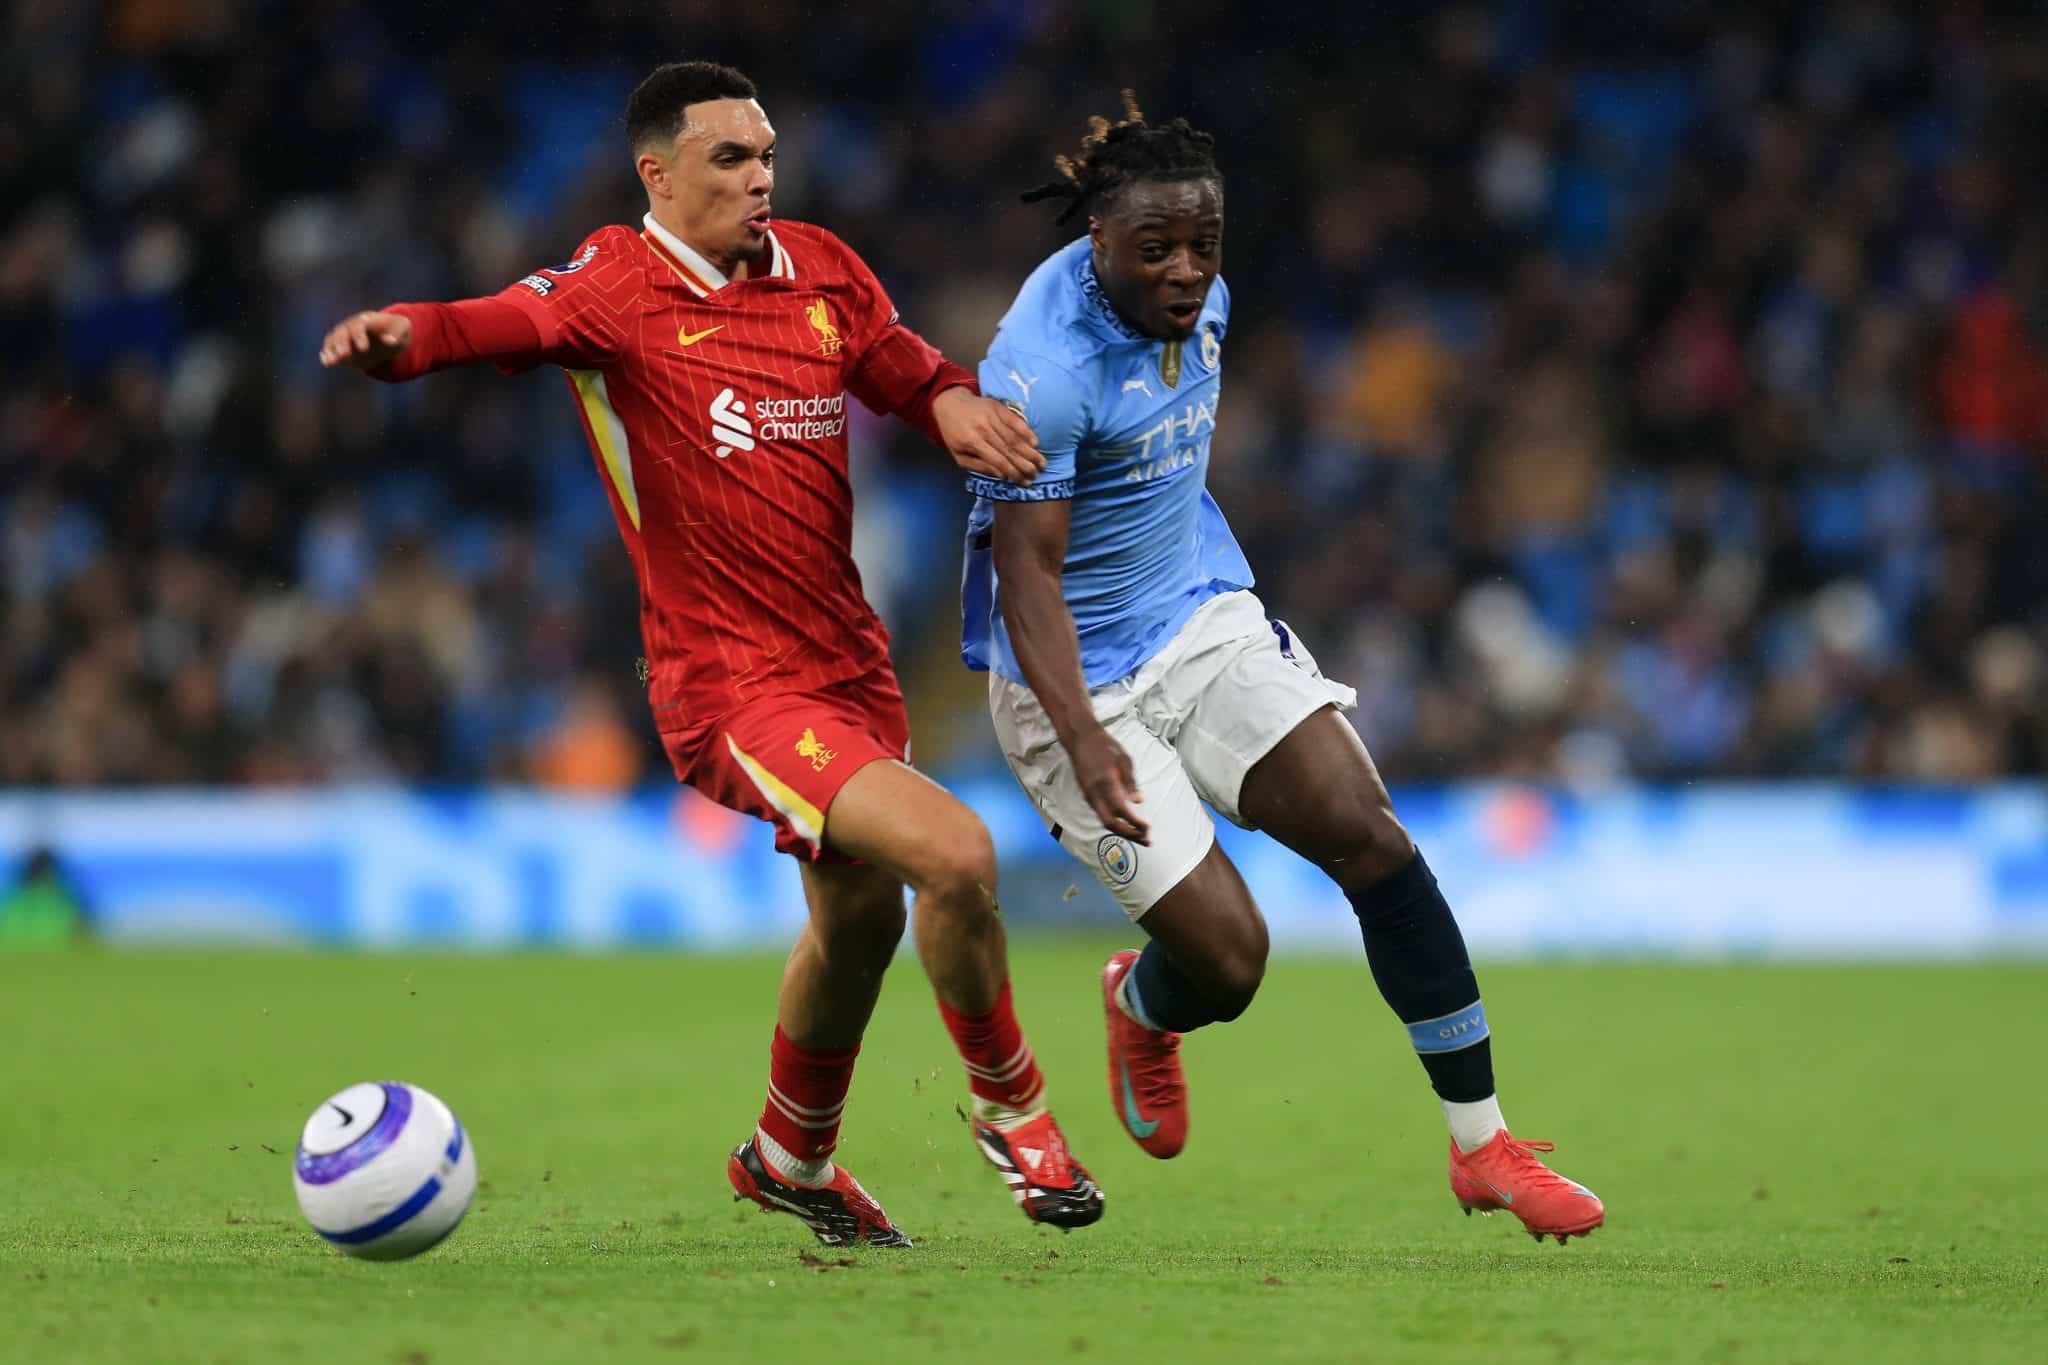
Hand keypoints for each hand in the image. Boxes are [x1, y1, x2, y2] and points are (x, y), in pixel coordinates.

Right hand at [319, 310, 412, 369]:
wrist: (391, 337)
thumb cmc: (398, 330)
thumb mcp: (403, 329)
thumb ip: (398, 333)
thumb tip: (390, 341)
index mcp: (367, 319)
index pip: (359, 325)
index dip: (359, 336)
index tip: (363, 348)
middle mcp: (353, 325)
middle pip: (343, 332)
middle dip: (342, 343)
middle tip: (343, 356)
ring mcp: (346, 335)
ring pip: (334, 339)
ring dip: (331, 350)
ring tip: (330, 362)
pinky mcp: (343, 347)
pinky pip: (332, 348)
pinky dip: (328, 354)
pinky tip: (326, 362)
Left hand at [932, 387, 1044, 484]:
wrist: (949, 403)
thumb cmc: (954, 433)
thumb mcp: (959, 455)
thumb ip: (979, 466)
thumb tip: (1001, 475)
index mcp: (972, 442)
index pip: (998, 461)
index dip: (1013, 473)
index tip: (1024, 482)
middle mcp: (983, 429)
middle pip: (1009, 450)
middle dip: (1025, 465)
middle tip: (1036, 475)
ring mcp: (992, 416)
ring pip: (1014, 437)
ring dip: (1030, 451)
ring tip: (1042, 463)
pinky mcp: (998, 407)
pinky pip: (1015, 420)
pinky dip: (1026, 431)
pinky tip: (1036, 442)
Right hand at [1067, 722, 1148, 844]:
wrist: (1081, 738)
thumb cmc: (1105, 745)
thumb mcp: (1124, 759)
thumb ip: (1130, 782)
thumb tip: (1137, 802)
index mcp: (1107, 783)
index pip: (1122, 811)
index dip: (1135, 823)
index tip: (1148, 828)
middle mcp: (1095, 793)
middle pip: (1110, 823)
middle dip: (1129, 835)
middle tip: (1146, 840)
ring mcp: (1088, 795)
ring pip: (1104, 821)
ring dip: (1121, 831)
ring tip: (1139, 835)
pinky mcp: (1086, 794)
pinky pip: (1100, 814)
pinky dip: (1113, 822)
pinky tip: (1124, 823)